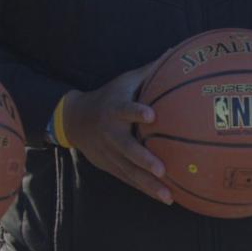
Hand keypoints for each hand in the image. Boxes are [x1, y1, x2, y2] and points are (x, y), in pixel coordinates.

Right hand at [58, 64, 174, 203]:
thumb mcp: (125, 81)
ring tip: (168, 197)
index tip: (151, 115)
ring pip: (129, 171)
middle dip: (143, 160)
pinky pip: (130, 180)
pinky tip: (166, 198)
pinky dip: (146, 189)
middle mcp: (111, 133)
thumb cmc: (109, 97)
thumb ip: (151, 71)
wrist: (74, 120)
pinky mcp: (110, 167)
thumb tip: (177, 52)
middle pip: (126, 148)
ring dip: (148, 184)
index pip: (125, 109)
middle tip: (162, 169)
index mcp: (114, 110)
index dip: (136, 112)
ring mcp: (109, 153)